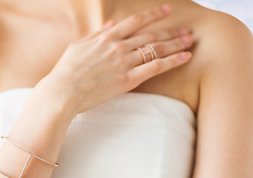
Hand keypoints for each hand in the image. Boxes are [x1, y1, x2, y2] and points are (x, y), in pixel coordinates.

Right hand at [37, 4, 193, 116]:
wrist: (62, 91)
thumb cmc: (65, 71)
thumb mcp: (77, 46)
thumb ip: (96, 34)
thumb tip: (110, 25)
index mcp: (106, 37)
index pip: (135, 21)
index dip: (153, 15)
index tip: (166, 10)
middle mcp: (118, 47)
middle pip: (151, 34)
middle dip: (170, 30)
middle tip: (186, 29)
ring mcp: (124, 62)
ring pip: (156, 48)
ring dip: (175, 43)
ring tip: (190, 41)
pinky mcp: (128, 79)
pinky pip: (156, 67)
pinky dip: (172, 61)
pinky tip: (185, 57)